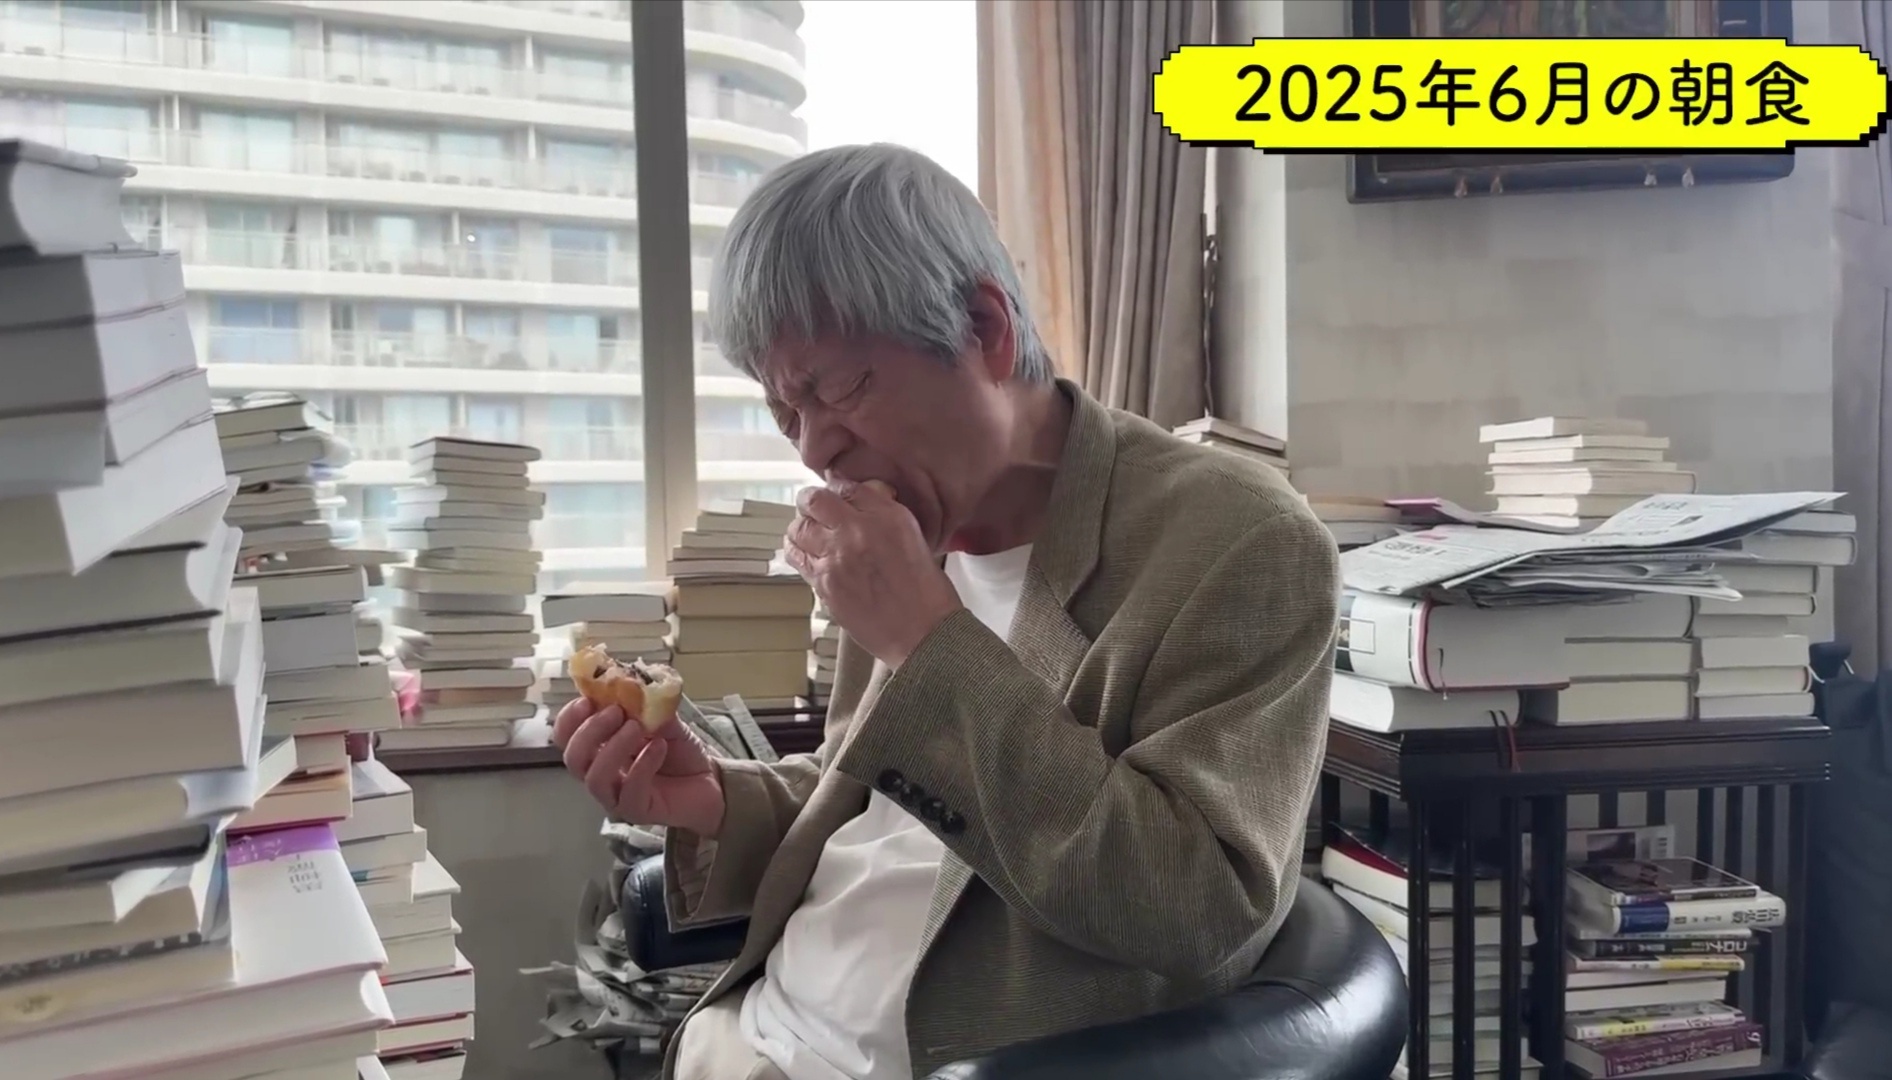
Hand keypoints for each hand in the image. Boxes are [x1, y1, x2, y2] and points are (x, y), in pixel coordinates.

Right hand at [551, 697, 725, 836]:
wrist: (711, 779)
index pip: (566, 738)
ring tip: (637, 728)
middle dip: (589, 731)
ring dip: (612, 748)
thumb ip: (643, 704)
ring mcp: (617, 796)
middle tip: (615, 711)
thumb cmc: (679, 750)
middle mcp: (602, 774)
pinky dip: (642, 765)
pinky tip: (660, 747)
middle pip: (573, 759)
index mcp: (600, 748)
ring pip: (595, 779)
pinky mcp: (638, 811)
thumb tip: (628, 683)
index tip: (587, 699)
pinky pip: (629, 793)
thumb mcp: (662, 718)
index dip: (569, 718)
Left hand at [784, 479, 962, 667]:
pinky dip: (798, 552)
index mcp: (887, 516)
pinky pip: (798, 558)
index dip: (836, 490)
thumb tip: (862, 503)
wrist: (924, 633)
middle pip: (814, 501)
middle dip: (808, 502)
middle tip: (810, 508)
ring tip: (805, 532)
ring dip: (799, 528)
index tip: (834, 496)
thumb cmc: (926, 591)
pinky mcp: (824, 584)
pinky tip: (803, 553)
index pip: (847, 487)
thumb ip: (885, 516)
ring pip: (798, 529)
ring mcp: (837, 558)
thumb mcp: (914, 538)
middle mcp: (859, 531)